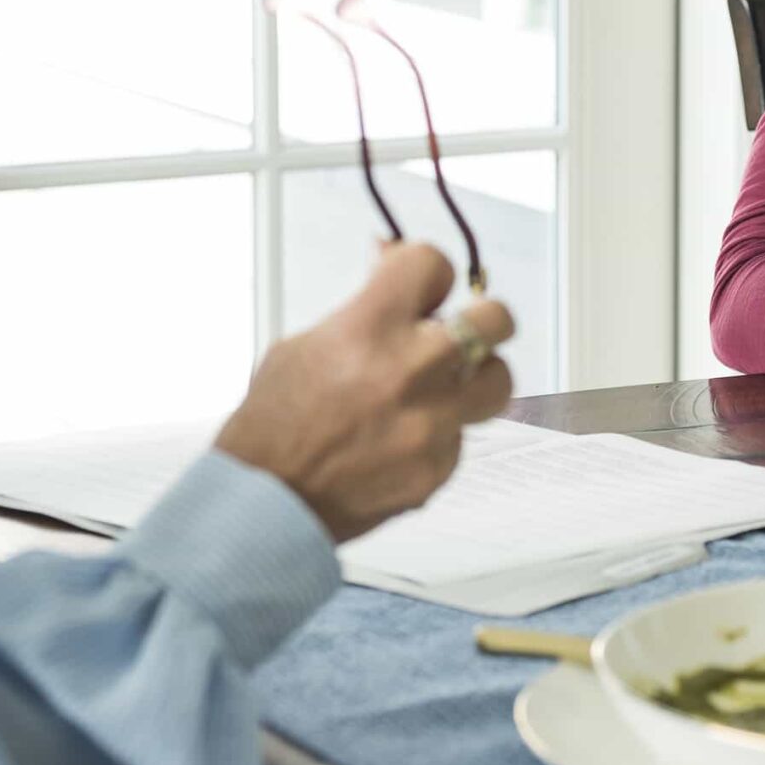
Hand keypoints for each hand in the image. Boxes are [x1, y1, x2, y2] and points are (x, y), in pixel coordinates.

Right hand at [215, 243, 515, 542]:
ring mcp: (432, 422)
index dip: (429, 271)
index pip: (434, 263)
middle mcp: (412, 369)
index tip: (425, 285)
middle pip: (494, 318)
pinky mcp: (439, 467)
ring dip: (477, 377)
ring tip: (447, 385)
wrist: (268, 500)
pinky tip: (401, 438)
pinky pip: (460, 436)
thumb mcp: (302, 345)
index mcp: (372, 327)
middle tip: (466, 325)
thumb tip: (388, 268)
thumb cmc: (274, 426)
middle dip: (481, 316)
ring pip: (497, 381)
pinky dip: (439, 433)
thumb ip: (361, 308)